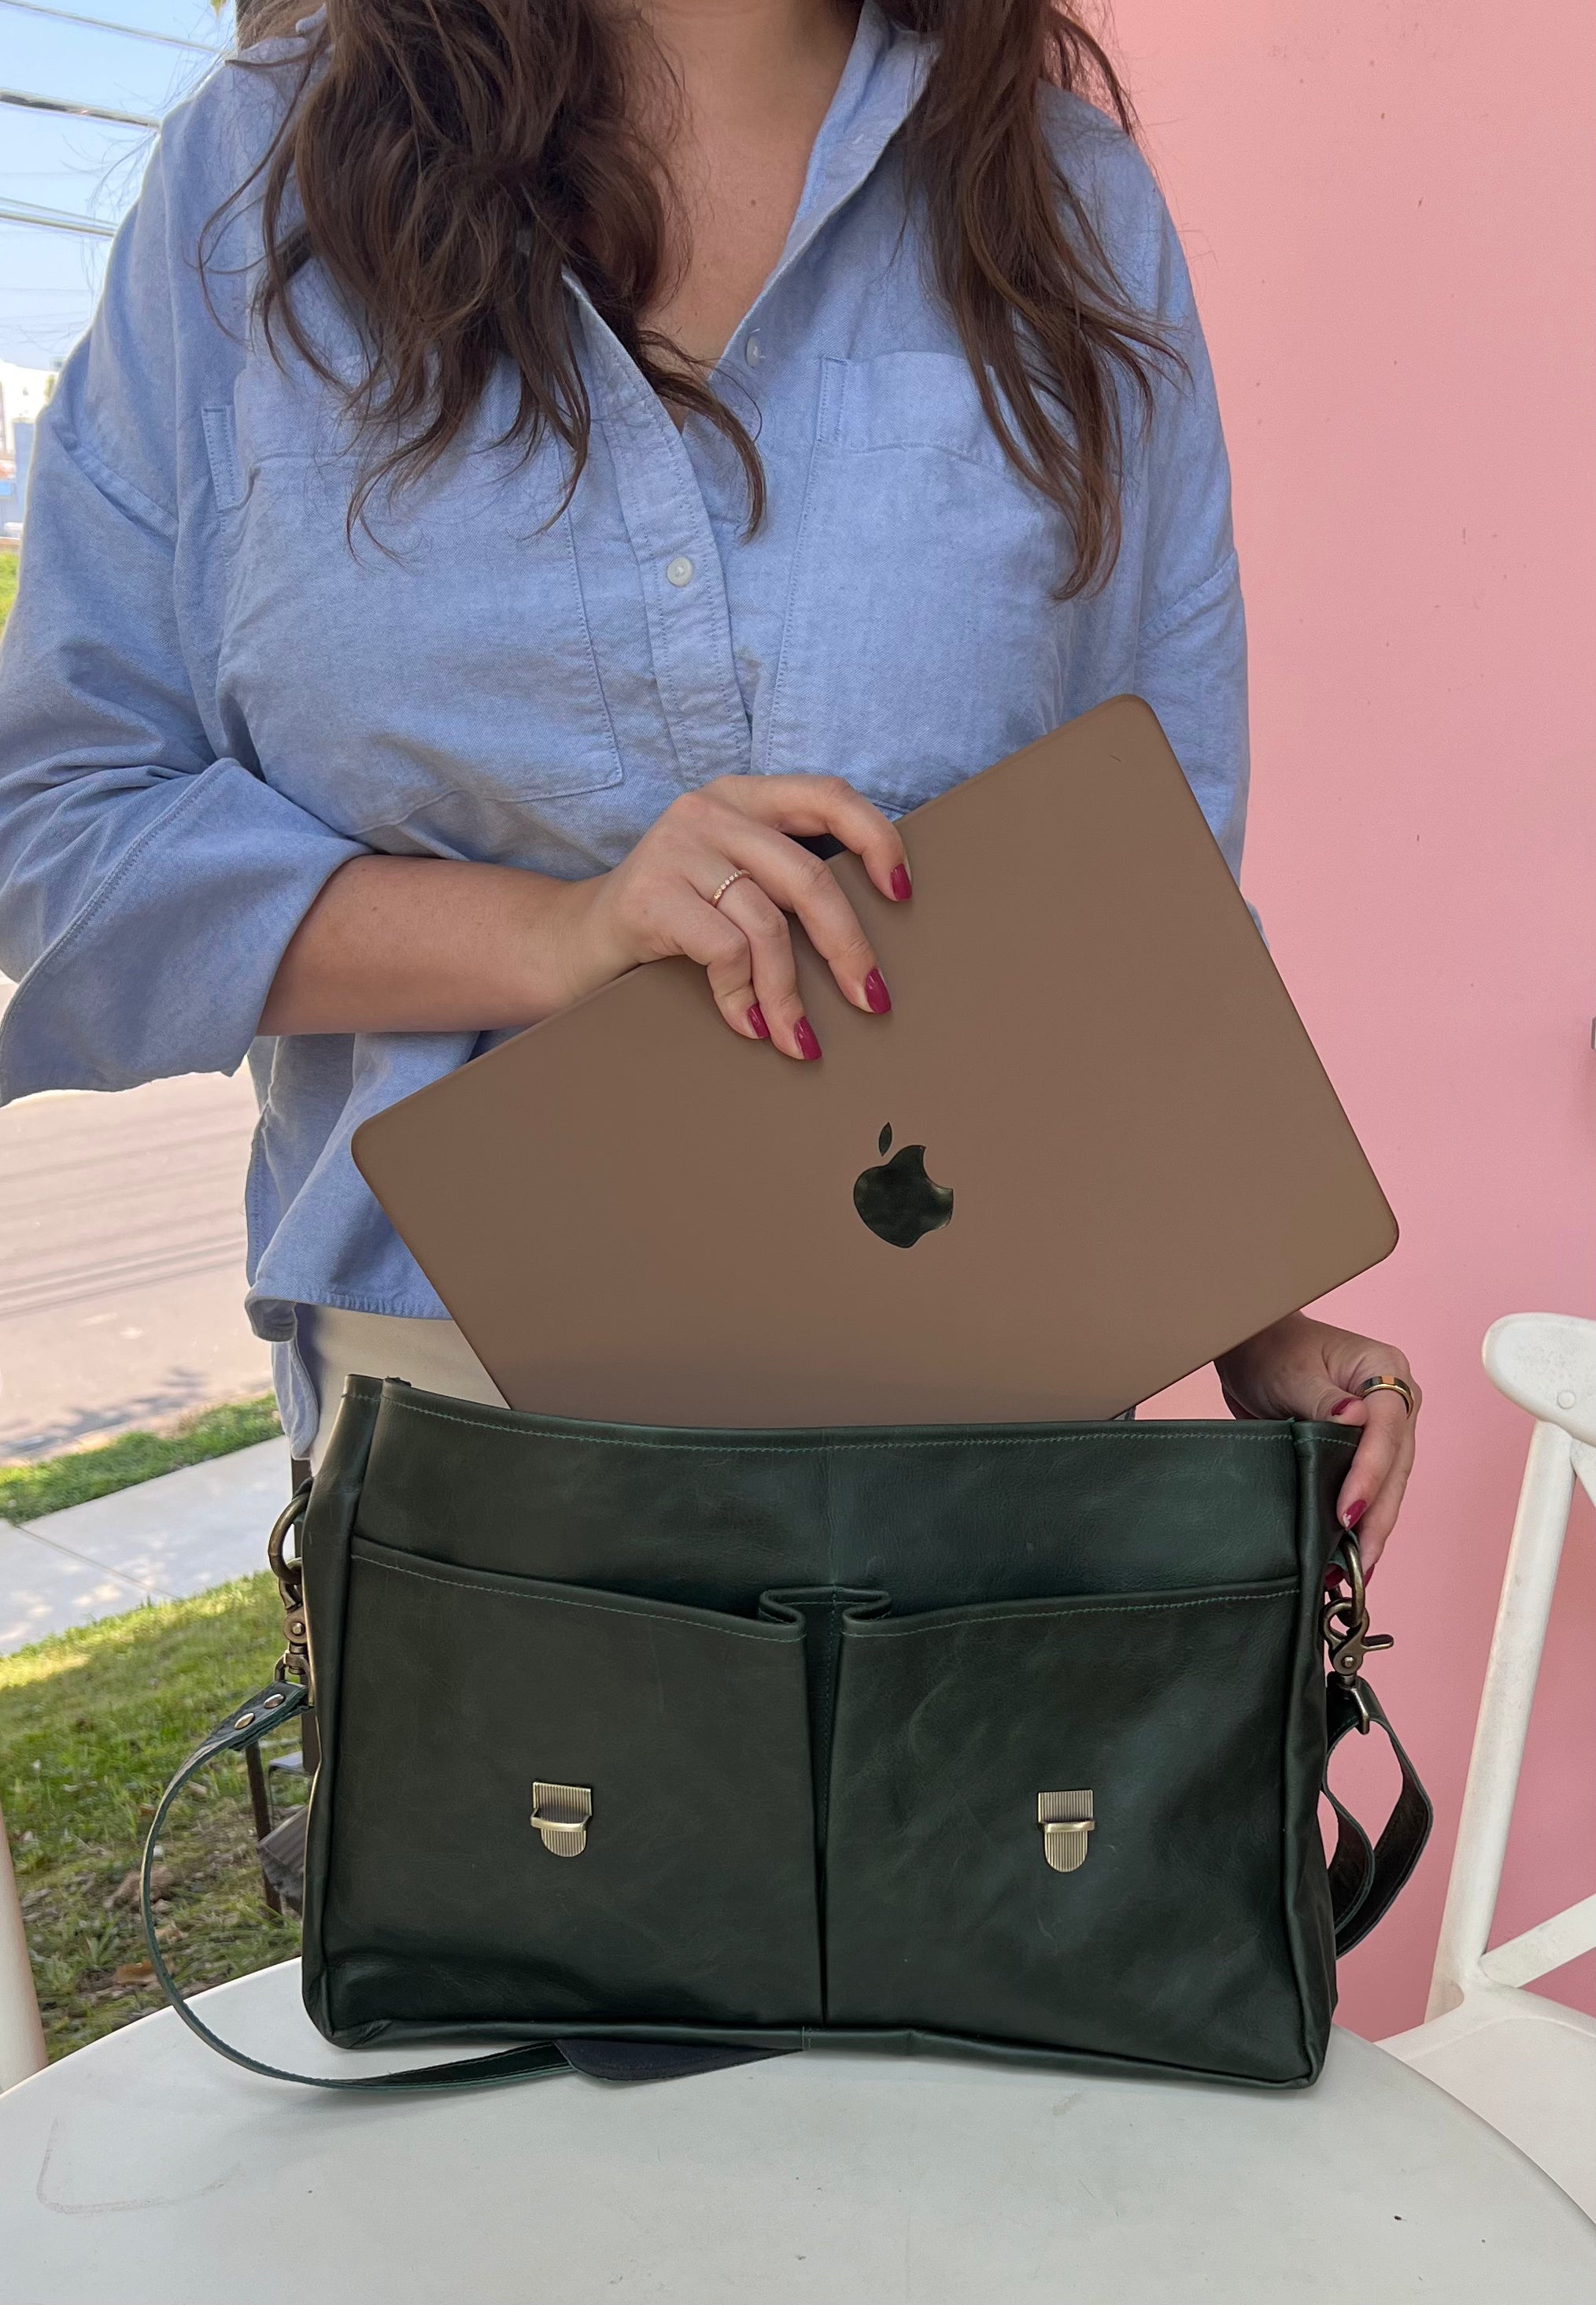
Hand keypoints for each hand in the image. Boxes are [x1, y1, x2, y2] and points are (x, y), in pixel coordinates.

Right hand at [559, 774, 910, 1060]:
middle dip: (848, 947)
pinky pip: (725, 951)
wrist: (573, 945)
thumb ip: (781, 880)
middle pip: (809, 877)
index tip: (903, 894)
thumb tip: (866, 938)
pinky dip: (744, 998)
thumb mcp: (729, 882)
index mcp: (743, 797)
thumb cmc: (671, 921)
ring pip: (768, 925)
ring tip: (799, 1040)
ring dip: (790, 995)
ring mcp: (676, 847)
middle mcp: (711, 810)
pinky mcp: (649, 894)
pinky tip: (750, 1026)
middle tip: (871, 999)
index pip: (828, 795)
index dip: (877, 839)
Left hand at [1213, 1312, 1418, 1572]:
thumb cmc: (1271, 1348)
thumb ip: (1323, 1398)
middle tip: (1361, 1559)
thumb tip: (1357, 1419)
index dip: (1370, 1475)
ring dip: (1373, 1527)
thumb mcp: (1292, 1371)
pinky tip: (1351, 1553)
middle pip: (1396, 1466)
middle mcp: (1394, 1402)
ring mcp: (1383, 1429)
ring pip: (1389, 1485)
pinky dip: (1361, 1520)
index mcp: (1385, 1371)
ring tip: (1358, 1568)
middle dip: (1379, 1515)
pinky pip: (1370, 1489)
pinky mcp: (1362, 1451)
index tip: (1347, 1511)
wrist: (1253, 1348)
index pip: (1387, 1430)